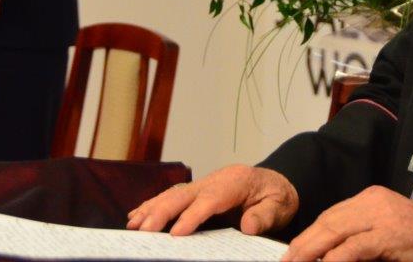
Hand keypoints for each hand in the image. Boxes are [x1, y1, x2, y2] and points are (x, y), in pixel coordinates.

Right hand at [126, 165, 297, 237]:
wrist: (277, 182)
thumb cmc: (277, 196)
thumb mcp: (279, 207)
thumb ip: (264, 216)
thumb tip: (248, 226)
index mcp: (236, 182)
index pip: (210, 200)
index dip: (192, 216)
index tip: (176, 233)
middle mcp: (215, 180)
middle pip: (184, 194)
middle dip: (161, 212)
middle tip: (143, 231)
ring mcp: (205, 183)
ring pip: (173, 194)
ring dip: (152, 208)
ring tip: (133, 225)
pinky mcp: (198, 191)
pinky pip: (173, 196)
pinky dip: (154, 204)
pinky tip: (138, 214)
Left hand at [282, 186, 412, 261]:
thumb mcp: (387, 236)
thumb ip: (362, 238)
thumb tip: (331, 255)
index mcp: (371, 198)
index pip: (332, 214)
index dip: (310, 234)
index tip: (294, 251)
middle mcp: (373, 201)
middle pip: (328, 220)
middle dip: (304, 242)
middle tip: (287, 260)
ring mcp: (381, 215)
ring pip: (335, 230)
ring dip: (311, 250)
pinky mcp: (390, 234)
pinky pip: (355, 246)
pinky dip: (335, 258)